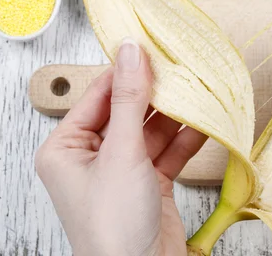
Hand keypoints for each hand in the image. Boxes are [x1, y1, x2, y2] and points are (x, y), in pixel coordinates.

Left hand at [36, 39, 207, 255]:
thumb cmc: (113, 225)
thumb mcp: (120, 153)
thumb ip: (129, 100)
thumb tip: (131, 51)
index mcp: (66, 148)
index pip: (98, 96)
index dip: (125, 71)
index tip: (151, 47)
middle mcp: (92, 158)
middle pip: (127, 112)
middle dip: (155, 94)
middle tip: (181, 67)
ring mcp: (122, 171)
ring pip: (151, 132)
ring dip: (175, 116)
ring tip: (199, 91)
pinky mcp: (149, 184)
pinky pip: (167, 153)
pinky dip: (186, 140)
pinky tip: (205, 123)